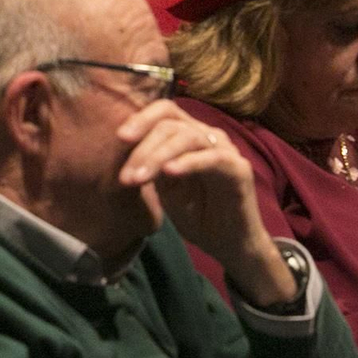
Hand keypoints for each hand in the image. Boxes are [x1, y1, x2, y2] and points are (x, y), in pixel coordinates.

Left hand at [116, 100, 295, 305]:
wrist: (230, 245)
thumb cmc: (198, 214)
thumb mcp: (165, 188)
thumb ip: (150, 166)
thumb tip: (122, 150)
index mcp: (191, 135)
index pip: (165, 111)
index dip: (141, 119)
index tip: (119, 138)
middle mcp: (209, 135)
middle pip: (171, 123)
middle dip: (143, 147)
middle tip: (125, 176)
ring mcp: (226, 150)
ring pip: (188, 137)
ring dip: (158, 156)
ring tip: (138, 178)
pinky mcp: (239, 169)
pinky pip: (212, 158)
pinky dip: (188, 163)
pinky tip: (169, 172)